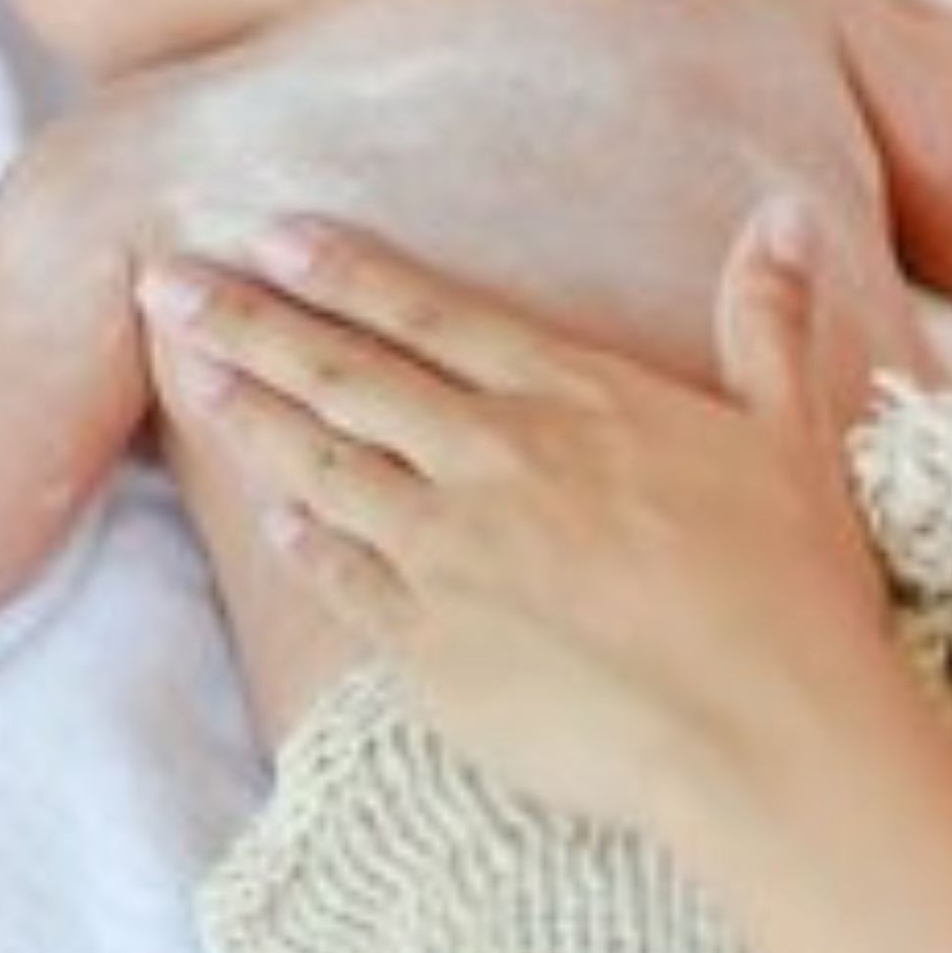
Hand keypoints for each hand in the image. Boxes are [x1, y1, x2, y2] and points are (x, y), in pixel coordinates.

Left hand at [134, 198, 897, 834]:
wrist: (770, 742)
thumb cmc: (790, 588)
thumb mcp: (789, 433)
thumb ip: (766, 317)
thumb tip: (788, 210)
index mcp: (565, 399)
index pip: (427, 315)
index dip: (340, 270)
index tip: (267, 234)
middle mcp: (488, 459)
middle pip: (343, 375)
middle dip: (245, 322)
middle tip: (161, 284)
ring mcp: (447, 551)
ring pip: (321, 465)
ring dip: (249, 418)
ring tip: (188, 376)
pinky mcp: (429, 645)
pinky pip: (342, 580)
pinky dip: (300, 542)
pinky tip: (266, 517)